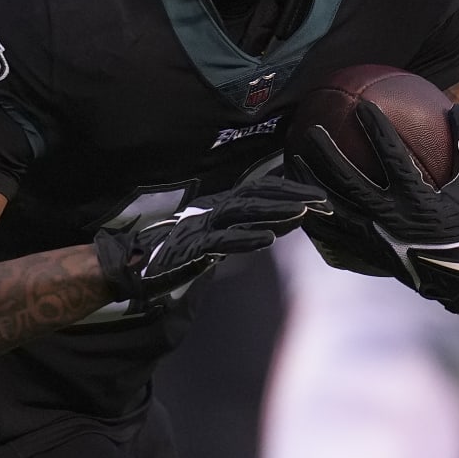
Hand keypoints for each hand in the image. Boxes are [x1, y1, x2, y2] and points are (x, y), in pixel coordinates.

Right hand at [95, 175, 327, 312]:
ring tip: (304, 212)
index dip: (291, 192)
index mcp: (221, 208)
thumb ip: (244, 227)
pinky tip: (268, 239)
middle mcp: (214, 212)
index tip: (322, 196)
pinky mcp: (192, 248)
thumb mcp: (215, 237)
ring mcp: (203, 228)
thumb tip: (281, 221)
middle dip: (293, 198)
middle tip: (325, 201)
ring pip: (245, 215)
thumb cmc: (174, 252)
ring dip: (276, 212)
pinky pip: (223, 242)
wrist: (132, 265)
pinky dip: (246, 239)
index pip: (261, 193)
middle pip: (258, 198)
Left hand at [289, 102, 458, 311]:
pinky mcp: (364, 251)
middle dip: (328, 155)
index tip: (363, 106)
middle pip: (349, 181)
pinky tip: (297, 200)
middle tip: (311, 131)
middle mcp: (391, 217)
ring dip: (311, 184)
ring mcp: (374, 236)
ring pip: (332, 208)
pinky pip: (331, 233)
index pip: (392, 156)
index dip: (377, 129)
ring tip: (292, 162)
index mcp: (417, 198)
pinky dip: (312, 216)